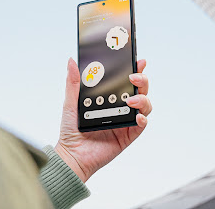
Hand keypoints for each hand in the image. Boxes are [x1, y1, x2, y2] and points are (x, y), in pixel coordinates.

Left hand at [54, 58, 151, 182]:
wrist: (72, 154)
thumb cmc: (71, 128)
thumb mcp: (70, 102)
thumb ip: (73, 82)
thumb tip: (71, 61)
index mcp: (109, 96)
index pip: (125, 79)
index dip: (135, 69)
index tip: (138, 60)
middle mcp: (120, 106)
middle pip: (139, 89)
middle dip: (142, 80)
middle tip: (134, 77)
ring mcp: (125, 120)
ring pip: (144, 105)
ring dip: (142, 99)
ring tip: (130, 100)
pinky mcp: (128, 135)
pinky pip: (141, 125)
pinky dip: (142, 119)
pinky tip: (137, 116)